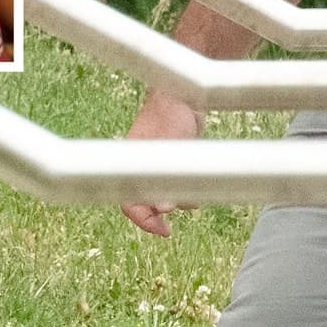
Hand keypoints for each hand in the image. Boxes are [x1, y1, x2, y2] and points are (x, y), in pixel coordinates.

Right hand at [120, 91, 205, 236]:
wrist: (183, 96)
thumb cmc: (171, 116)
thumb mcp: (172, 150)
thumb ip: (166, 179)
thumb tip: (164, 208)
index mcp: (129, 165)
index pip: (129, 203)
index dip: (144, 221)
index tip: (163, 230)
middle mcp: (139, 168)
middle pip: (145, 204)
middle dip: (162, 213)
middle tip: (170, 228)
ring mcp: (154, 166)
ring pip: (166, 197)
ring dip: (180, 199)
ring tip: (193, 190)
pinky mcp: (171, 164)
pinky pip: (176, 185)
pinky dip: (187, 187)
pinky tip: (197, 182)